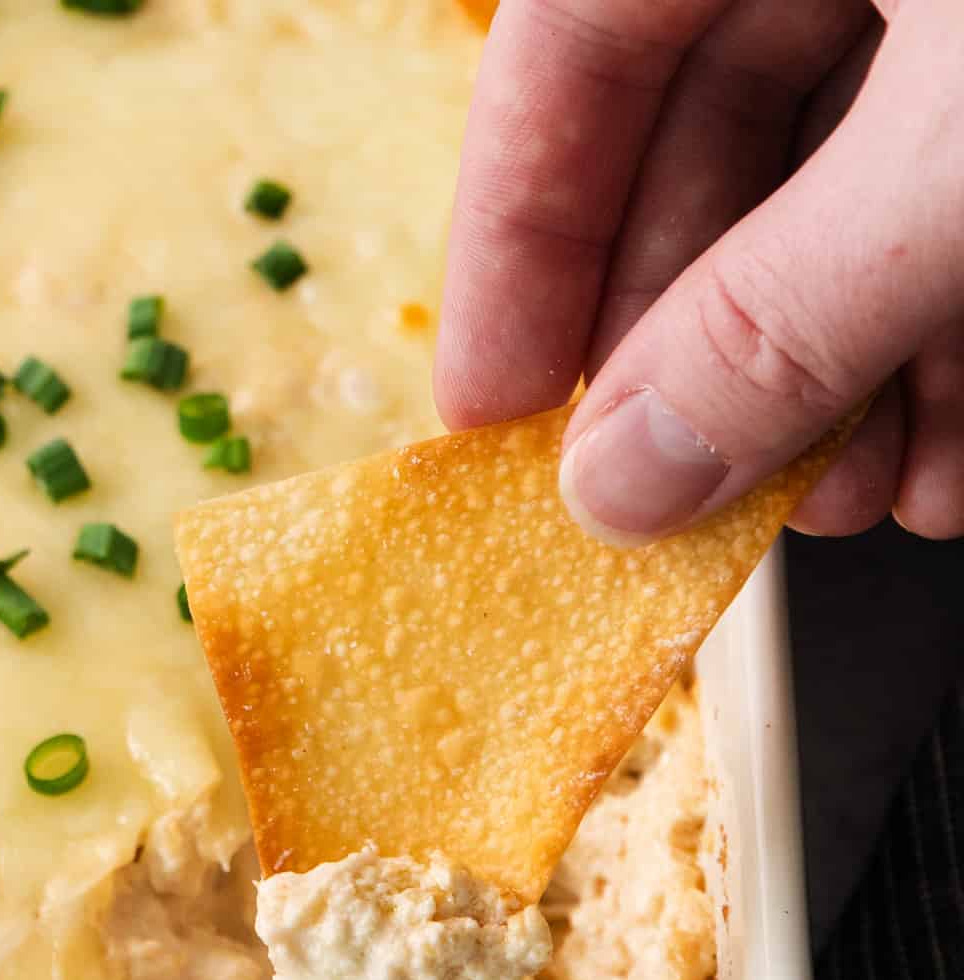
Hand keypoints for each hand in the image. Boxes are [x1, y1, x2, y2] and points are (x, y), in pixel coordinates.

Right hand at [435, 0, 963, 542]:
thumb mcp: (951, 164)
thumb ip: (779, 319)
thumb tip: (624, 475)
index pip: (565, 49)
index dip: (513, 246)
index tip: (494, 416)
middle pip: (699, 136)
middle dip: (710, 351)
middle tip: (692, 494)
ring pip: (838, 180)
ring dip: (838, 369)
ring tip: (846, 496)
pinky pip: (949, 181)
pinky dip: (941, 325)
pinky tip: (940, 446)